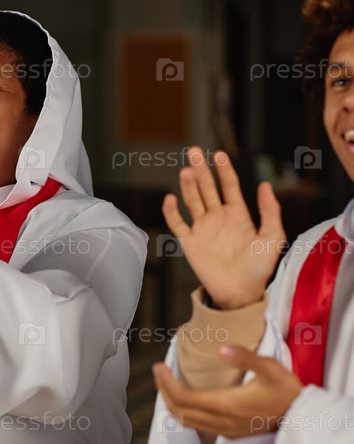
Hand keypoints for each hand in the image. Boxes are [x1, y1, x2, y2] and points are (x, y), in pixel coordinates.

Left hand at [153, 344, 302, 437]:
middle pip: (179, 411)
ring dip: (172, 402)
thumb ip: (244, 357)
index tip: (158, 366)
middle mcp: (221, 421)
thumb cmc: (287, 391)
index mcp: (226, 405)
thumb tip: (222, 349)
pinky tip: (187, 396)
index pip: (183, 398)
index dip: (165, 383)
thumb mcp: (270, 367)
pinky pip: (198, 425)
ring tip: (167, 382)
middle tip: (158, 371)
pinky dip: (184, 411)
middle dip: (163, 390)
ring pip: (186, 421)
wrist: (304, 416)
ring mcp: (225, 429)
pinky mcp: (230, 431)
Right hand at [163, 147, 285, 309]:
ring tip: (186, 170)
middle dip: (200, 169)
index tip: (218, 154)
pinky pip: (178, 223)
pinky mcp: (190, 242)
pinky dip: (172, 211)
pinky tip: (170, 198)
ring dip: (188, 185)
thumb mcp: (273, 237)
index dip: (223, 170)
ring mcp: (202, 228)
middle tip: (193, 150)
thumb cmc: (259, 267)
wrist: (241, 292)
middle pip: (206, 188)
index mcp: (237, 214)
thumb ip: (270, 211)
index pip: (228, 186)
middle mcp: (217, 217)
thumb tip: (264, 185)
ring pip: (192, 201)